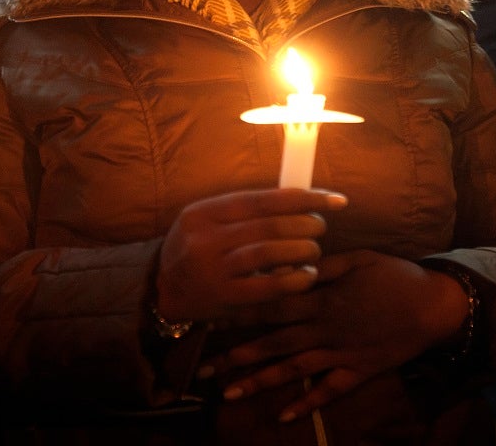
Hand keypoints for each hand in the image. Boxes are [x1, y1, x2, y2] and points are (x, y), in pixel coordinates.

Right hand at [155, 188, 346, 322]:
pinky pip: (267, 287)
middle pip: (270, 225)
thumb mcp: (207, 221)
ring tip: (313, 250)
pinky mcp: (223, 298)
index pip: (263, 199)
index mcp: (204, 212)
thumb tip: (299, 199)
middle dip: (306, 224)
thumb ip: (244, 210)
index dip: (304, 198)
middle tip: (319, 227)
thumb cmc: (196, 249)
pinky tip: (307, 276)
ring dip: (302, 249)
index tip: (334, 200)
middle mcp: (206, 238)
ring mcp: (213, 269)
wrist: (161, 290)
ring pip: (270, 252)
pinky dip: (294, 280)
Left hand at [203, 249, 469, 422]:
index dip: (238, 314)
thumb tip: (289, 263)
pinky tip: (284, 415)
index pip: (270, 306)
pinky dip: (307, 403)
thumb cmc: (395, 276)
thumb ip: (321, 265)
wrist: (435, 305)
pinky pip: (329, 391)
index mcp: (321, 299)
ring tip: (230, 394)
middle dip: (235, 357)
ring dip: (260, 382)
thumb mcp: (357, 259)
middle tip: (204, 370)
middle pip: (273, 343)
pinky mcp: (359, 370)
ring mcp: (341, 353)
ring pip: (293, 370)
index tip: (208, 321)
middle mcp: (324, 328)